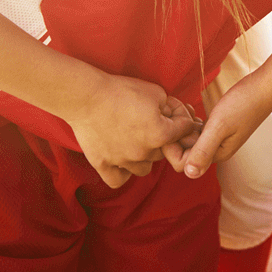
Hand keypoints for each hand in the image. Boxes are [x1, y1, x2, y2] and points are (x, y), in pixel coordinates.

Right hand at [68, 74, 200, 187]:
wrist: (87, 96)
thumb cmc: (122, 91)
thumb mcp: (157, 92)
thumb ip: (171, 107)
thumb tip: (175, 116)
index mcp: (160, 134)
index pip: (185, 129)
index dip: (181, 115)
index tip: (171, 108)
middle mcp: (143, 152)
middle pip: (165, 151)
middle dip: (163, 137)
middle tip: (152, 122)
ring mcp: (122, 160)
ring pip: (144, 169)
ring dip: (145, 157)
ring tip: (138, 142)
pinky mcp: (102, 164)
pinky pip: (118, 180)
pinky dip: (123, 172)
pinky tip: (123, 159)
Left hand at [169, 70, 271, 178]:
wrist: (265, 86)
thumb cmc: (244, 103)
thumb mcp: (220, 125)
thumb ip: (204, 149)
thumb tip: (189, 174)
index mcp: (218, 154)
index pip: (184, 164)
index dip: (174, 148)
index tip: (173, 128)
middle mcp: (218, 150)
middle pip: (186, 153)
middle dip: (177, 138)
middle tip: (178, 116)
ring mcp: (219, 138)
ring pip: (191, 141)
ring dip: (183, 129)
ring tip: (184, 112)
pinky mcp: (220, 127)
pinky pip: (198, 131)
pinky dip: (190, 123)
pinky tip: (191, 110)